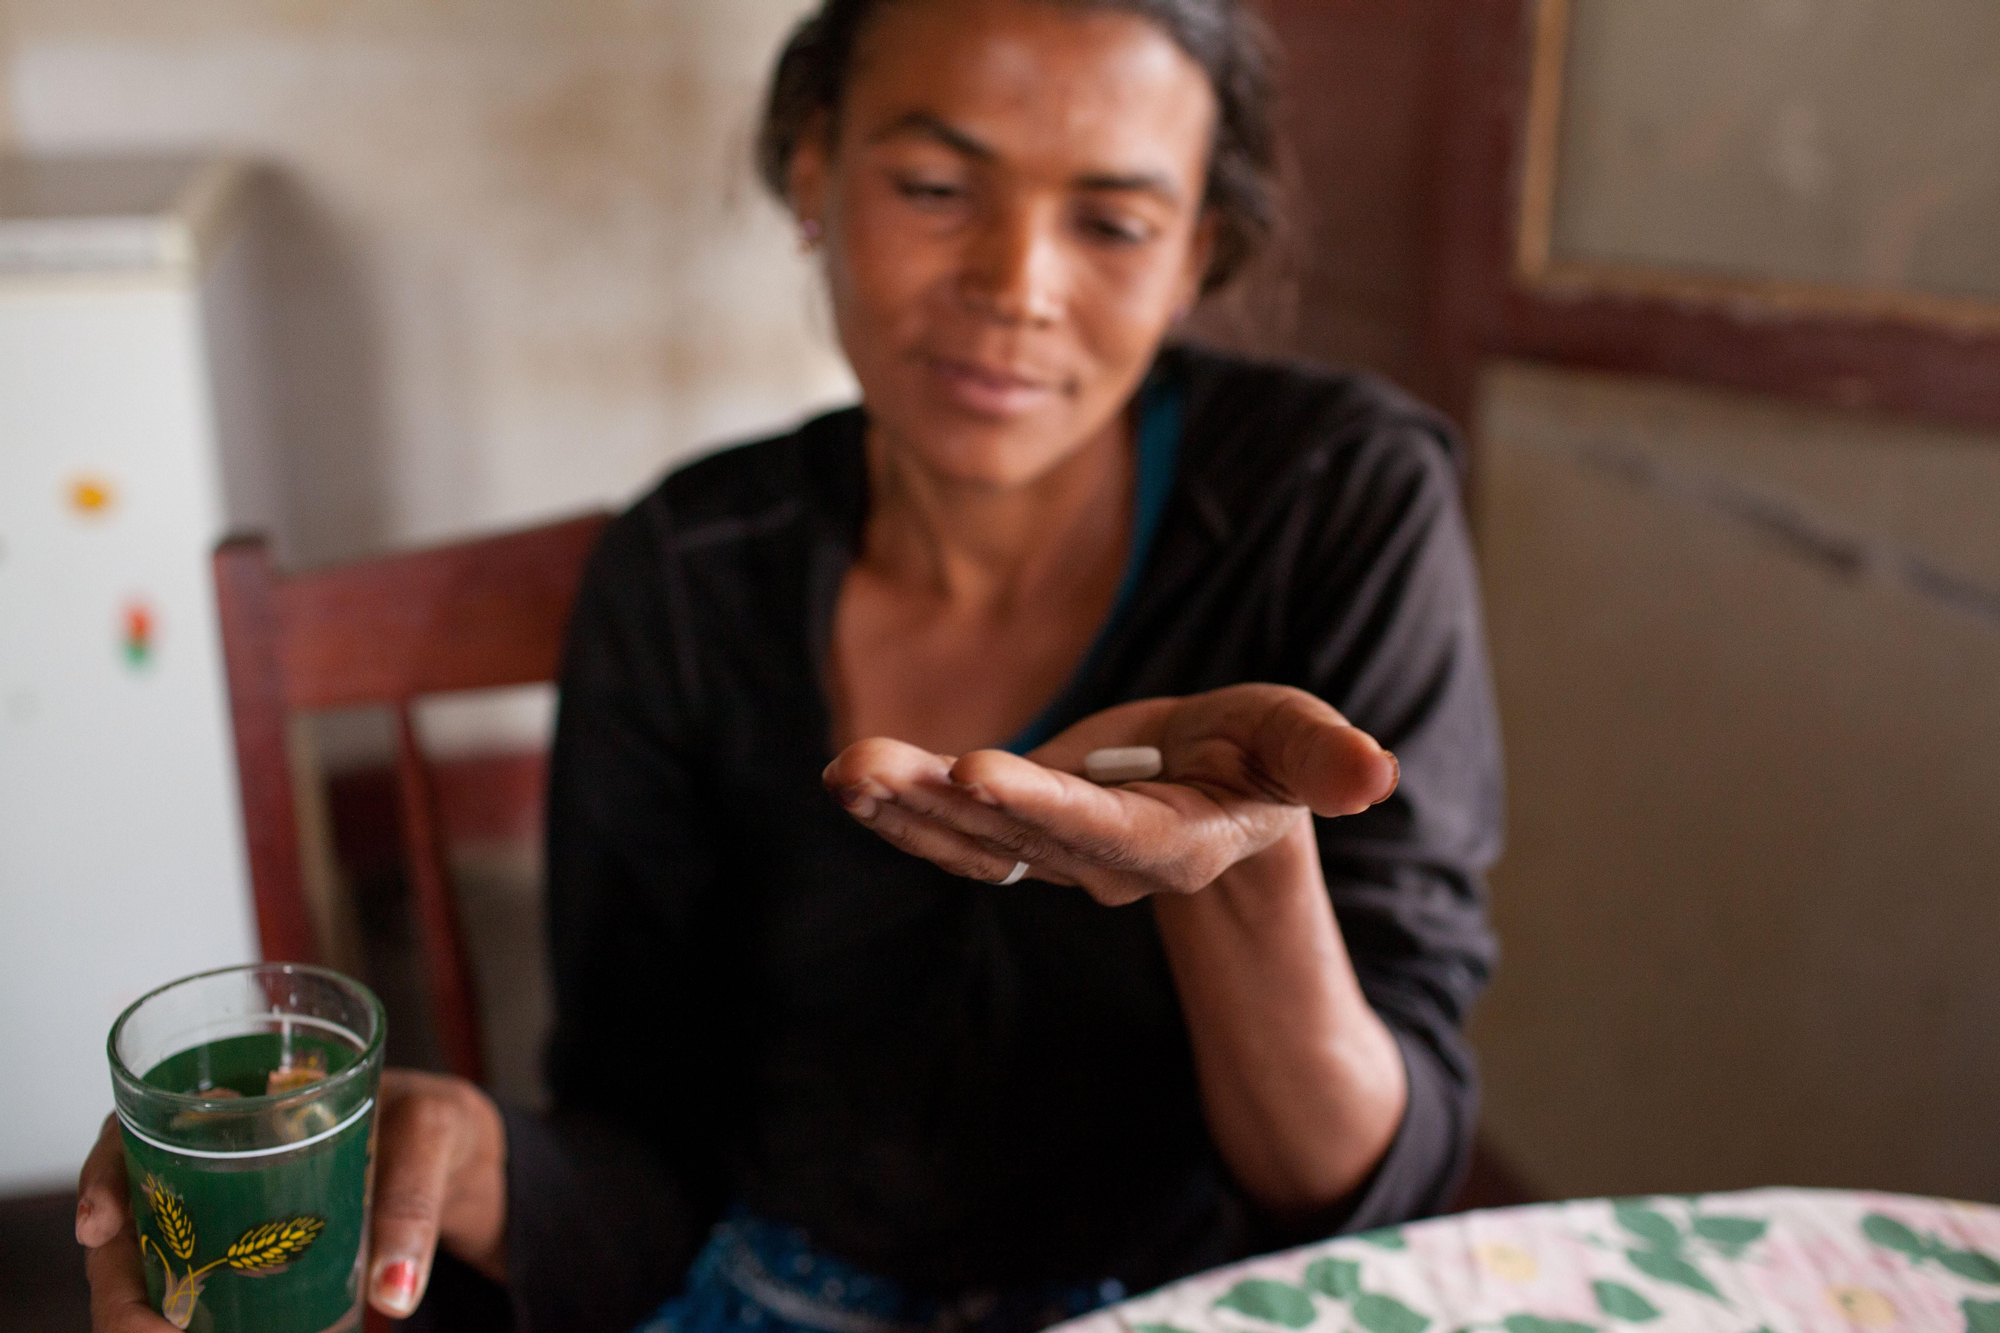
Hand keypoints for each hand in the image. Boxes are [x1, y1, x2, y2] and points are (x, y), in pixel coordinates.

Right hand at [76, 1069, 507, 1326]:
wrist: (461, 1155)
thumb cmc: (434, 1124)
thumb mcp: (434, 1137)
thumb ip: (414, 1204)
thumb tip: (393, 1292)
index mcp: (246, 1098)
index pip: (140, 1125)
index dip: (105, 1173)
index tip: (98, 1228)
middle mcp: (218, 1153)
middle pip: (134, 1210)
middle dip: (117, 1274)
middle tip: (140, 1329)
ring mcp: (231, 1206)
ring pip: (153, 1257)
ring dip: (143, 1304)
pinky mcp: (253, 1253)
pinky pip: (199, 1285)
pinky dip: (184, 1313)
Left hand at [822, 683, 1396, 905]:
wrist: (1225, 789)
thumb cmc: (1265, 756)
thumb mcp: (1298, 740)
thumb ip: (1326, 759)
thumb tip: (1377, 775)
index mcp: (1178, 840)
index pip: (1106, 829)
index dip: (1044, 805)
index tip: (975, 770)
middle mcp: (1108, 859)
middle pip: (1017, 839)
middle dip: (937, 805)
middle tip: (862, 768)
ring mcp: (1057, 854)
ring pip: (972, 844)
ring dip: (903, 812)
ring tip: (841, 774)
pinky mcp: (1022, 836)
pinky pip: (956, 833)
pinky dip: (905, 809)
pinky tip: (850, 782)